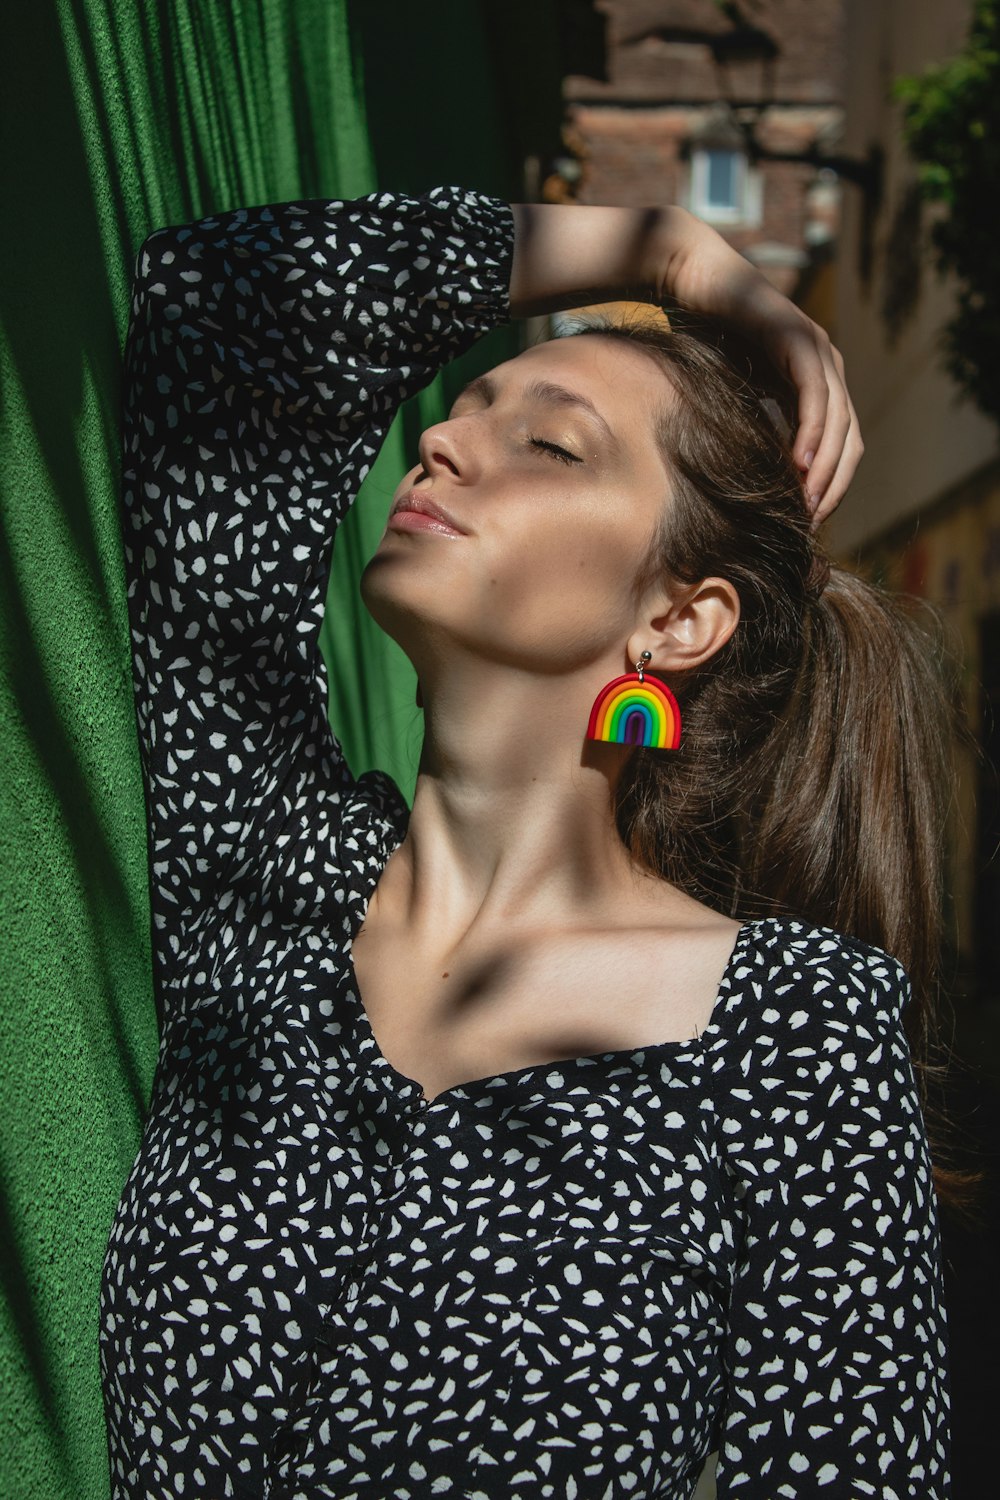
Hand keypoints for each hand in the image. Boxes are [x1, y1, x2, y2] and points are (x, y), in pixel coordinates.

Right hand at [657, 208, 860, 523]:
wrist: (693, 281)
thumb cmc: (706, 337)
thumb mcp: (735, 395)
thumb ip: (755, 427)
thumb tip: (755, 481)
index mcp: (818, 383)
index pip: (840, 446)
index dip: (830, 486)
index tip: (808, 522)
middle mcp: (828, 366)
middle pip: (849, 440)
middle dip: (833, 486)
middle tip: (811, 524)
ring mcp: (819, 349)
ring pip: (838, 422)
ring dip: (825, 468)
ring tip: (808, 505)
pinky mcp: (800, 339)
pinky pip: (816, 396)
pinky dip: (811, 434)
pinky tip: (799, 464)